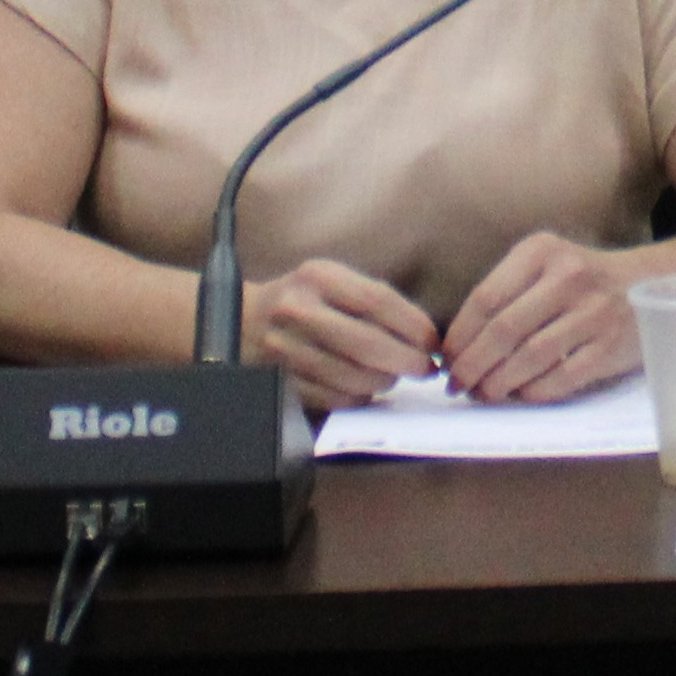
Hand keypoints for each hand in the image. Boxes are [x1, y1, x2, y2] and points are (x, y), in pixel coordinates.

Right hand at [249, 256, 440, 411]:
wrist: (241, 322)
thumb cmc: (302, 300)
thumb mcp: (332, 282)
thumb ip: (373, 301)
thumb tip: (426, 336)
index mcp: (318, 277)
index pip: (377, 301)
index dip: (414, 326)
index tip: (434, 342)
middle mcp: (298, 309)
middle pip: (367, 343)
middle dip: (407, 360)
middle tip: (425, 368)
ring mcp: (285, 348)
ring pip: (353, 376)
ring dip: (384, 381)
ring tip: (391, 376)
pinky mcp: (280, 381)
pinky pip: (334, 398)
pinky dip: (358, 397)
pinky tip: (363, 388)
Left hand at [441, 232, 642, 402]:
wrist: (652, 283)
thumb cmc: (582, 280)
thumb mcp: (544, 265)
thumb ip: (506, 293)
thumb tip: (458, 346)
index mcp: (542, 251)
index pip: (486, 298)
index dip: (460, 335)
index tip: (445, 359)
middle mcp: (569, 276)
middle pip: (504, 330)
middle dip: (472, 365)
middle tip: (457, 385)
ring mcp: (594, 311)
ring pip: (530, 357)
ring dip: (498, 383)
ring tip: (484, 393)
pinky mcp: (610, 345)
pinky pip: (561, 377)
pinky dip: (533, 391)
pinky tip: (520, 394)